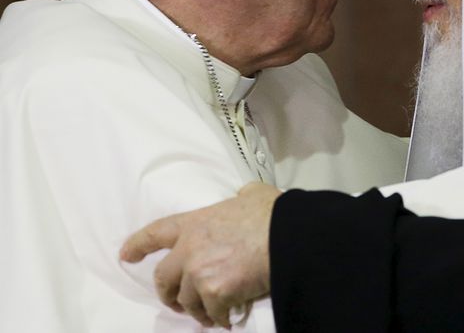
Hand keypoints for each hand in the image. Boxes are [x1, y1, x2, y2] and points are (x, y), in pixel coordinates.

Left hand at [119, 182, 280, 328]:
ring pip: (186, 301)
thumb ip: (239, 197)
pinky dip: (220, 318)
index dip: (137, 245)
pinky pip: (212, 314)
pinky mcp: (216, 293)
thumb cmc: (271, 213)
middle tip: (177, 302)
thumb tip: (245, 197)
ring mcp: (200, 273)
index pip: (155, 233)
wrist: (287, 236)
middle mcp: (189, 249)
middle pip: (162, 278)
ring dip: (197, 310)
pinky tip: (229, 319)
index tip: (126, 255)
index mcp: (194, 223)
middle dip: (167, 293)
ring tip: (210, 315)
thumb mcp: (251, 194)